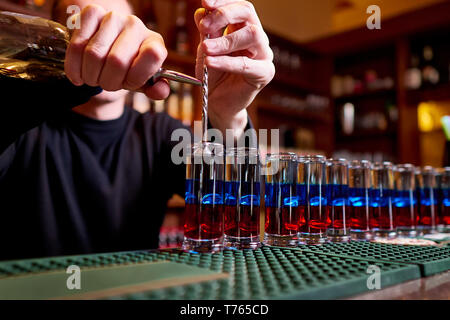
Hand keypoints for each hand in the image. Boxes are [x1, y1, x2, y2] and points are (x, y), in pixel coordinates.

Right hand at [65, 5, 169, 99]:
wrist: (106, 54)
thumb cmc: (128, 70)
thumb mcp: (143, 83)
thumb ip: (155, 90)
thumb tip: (160, 91)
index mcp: (154, 43)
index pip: (152, 56)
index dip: (136, 77)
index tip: (127, 84)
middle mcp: (136, 25)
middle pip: (117, 61)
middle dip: (108, 82)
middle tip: (106, 84)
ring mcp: (113, 17)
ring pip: (94, 54)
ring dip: (91, 76)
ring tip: (94, 79)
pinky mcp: (91, 13)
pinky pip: (77, 45)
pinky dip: (74, 67)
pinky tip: (78, 75)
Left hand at [195, 0, 274, 134]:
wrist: (217, 102)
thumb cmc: (214, 74)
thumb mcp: (206, 49)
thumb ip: (206, 31)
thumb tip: (202, 11)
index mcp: (243, 28)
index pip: (239, 6)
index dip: (223, 1)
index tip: (205, 2)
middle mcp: (257, 38)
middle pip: (248, 13)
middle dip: (224, 15)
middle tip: (204, 26)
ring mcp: (264, 55)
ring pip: (252, 35)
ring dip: (225, 40)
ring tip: (206, 48)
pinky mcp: (264, 74)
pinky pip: (247, 64)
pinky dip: (226, 62)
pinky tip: (210, 62)